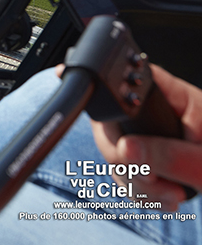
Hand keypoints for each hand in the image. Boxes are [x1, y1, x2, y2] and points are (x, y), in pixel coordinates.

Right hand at [89, 65, 201, 209]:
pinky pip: (125, 173)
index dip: (118, 116)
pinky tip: (166, 196)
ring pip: (115, 154)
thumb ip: (171, 155)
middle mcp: (158, 111)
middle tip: (153, 179)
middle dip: (126, 161)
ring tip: (172, 194)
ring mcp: (151, 134)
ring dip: (137, 184)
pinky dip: (140, 192)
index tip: (131, 150)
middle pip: (111, 125)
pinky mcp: (149, 157)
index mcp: (175, 98)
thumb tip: (126, 149)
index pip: (128, 90)